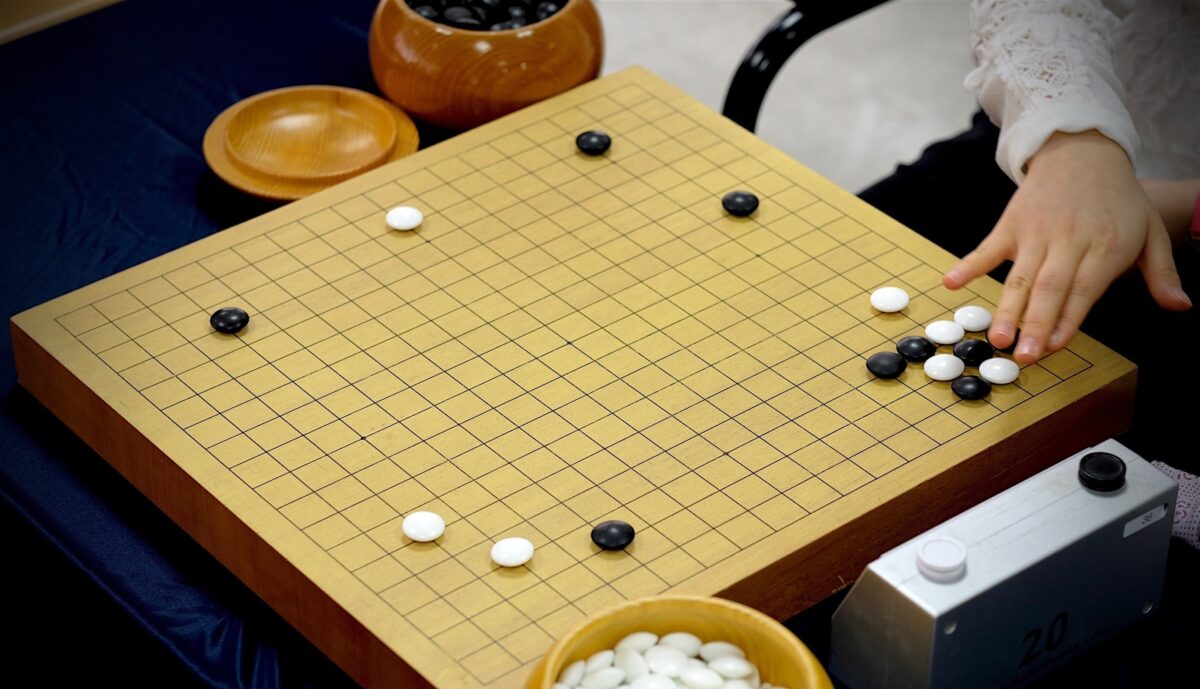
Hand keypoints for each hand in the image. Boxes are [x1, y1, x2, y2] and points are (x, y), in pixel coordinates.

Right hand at [942, 130, 1191, 363]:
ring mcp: (1036, 233)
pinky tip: (951, 284)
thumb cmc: (1118, 198)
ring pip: (1020, 277)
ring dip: (1006, 310)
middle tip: (1023, 357)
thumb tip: (1180, 307)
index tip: (1053, 347)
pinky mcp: (1011, 225)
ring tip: (996, 338)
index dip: (1068, 320)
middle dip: (1035, 325)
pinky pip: (987, 249)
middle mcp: (1069, 241)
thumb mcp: (1151, 231)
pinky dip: (968, 266)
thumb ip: (1162, 273)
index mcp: (1105, 246)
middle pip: (1049, 288)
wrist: (1082, 151)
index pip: (1084, 290)